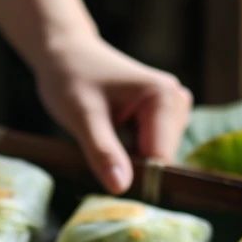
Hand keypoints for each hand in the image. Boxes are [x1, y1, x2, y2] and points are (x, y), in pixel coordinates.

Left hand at [34, 33, 192, 192]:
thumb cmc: (70, 77)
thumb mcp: (82, 117)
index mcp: (164, 97)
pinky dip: (130, 153)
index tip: (105, 175)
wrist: (65, 53)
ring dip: (129, 160)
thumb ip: (103, 152)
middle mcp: (177, 101)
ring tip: (102, 138)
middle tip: (98, 149)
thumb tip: (120, 188)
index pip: (161, 158)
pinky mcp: (163, 116)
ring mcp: (172, 108)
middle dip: (131, 166)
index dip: (135, 175)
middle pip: (160, 159)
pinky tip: (111, 135)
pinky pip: (150, 149)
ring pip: (155, 158)